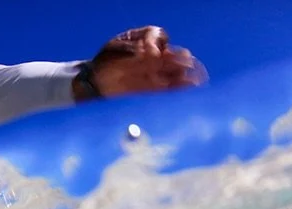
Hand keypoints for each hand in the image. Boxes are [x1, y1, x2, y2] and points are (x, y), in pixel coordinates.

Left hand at [87, 26, 206, 97]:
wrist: (94, 80)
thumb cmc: (106, 59)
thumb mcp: (119, 43)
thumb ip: (138, 44)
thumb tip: (155, 53)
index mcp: (145, 42)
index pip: (160, 36)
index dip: (156, 41)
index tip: (147, 50)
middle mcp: (152, 56)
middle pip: (173, 55)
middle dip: (179, 58)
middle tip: (184, 61)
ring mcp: (152, 72)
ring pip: (174, 71)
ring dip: (185, 73)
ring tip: (197, 76)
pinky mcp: (149, 88)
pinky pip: (167, 87)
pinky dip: (179, 86)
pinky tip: (192, 85)